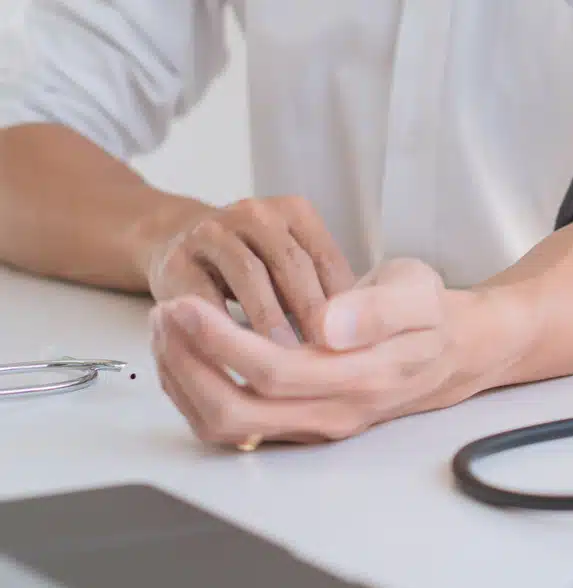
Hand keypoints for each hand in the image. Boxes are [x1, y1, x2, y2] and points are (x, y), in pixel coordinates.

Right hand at [143, 196, 354, 345]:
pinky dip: (221, 324)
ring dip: (271, 318)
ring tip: (288, 357)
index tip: (357, 340)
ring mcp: (212, 233)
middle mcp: (254, 214)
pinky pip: (202, 294)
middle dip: (312, 311)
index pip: (326, 257)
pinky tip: (237, 352)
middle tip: (328, 351)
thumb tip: (363, 333)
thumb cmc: (253, 267)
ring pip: (249, 274)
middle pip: (292, 263)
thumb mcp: (292, 267)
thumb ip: (323, 288)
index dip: (344, 301)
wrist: (176, 246)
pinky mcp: (177, 260)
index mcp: (294, 213)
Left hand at [148, 258, 526, 444]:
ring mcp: (315, 426)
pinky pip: (232, 424)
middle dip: (186, 366)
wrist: (453, 348)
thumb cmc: (430, 314)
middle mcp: (335, 413)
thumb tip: (330, 324)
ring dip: (184, 381)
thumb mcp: (418, 291)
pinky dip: (196, 390)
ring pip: (228, 426)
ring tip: (167, 328)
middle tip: (165, 315)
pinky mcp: (298, 425)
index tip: (185, 304)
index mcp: (364, 379)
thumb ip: (378, 307)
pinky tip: (187, 350)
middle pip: (237, 414)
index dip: (220, 343)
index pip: (275, 374)